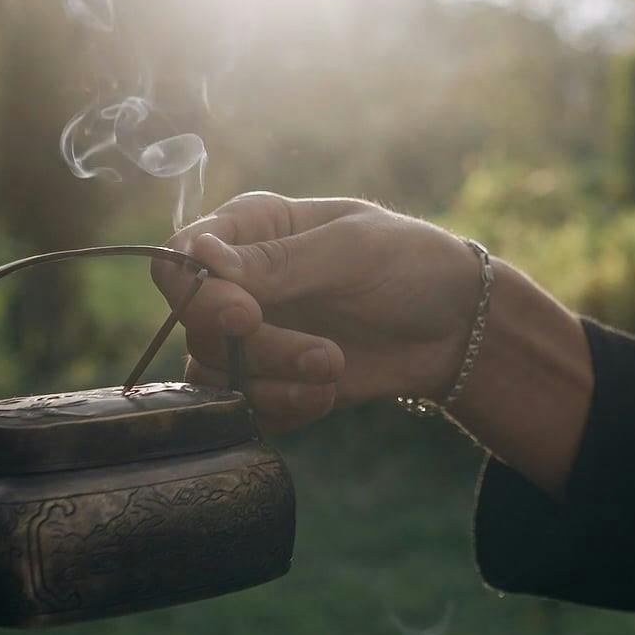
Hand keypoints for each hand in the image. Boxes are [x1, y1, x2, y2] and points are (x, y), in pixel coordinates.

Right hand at [154, 192, 484, 432]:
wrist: (457, 328)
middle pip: (195, 326)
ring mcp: (252, 334)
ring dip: (274, 382)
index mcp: (250, 226)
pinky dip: (282, 408)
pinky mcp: (269, 380)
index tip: (245, 317)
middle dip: (259, 348)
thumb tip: (202, 259)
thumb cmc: (411, 264)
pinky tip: (327, 395)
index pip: (177, 260)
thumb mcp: (352, 251)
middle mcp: (239, 280)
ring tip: (334, 368)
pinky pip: (242, 408)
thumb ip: (277, 262)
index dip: (198, 295)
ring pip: (214, 374)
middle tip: (324, 354)